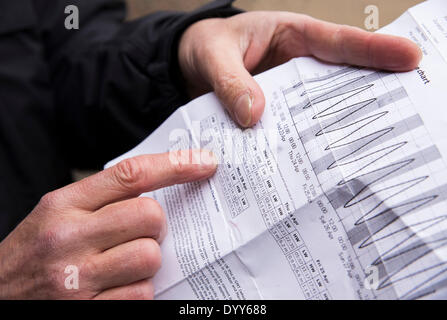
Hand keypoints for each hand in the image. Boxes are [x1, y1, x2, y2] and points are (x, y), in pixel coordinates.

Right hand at [0, 150, 215, 298]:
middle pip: (150, 216)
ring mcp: (77, 278)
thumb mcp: (57, 214)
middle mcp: (68, 237)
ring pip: (150, 256)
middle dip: (157, 225)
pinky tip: (118, 288)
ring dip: (148, 260)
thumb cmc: (33, 253)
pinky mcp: (89, 310)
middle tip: (141, 233)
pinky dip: (139, 290)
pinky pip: (143, 294)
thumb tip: (160, 192)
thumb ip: (102, 200)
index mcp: (62, 205)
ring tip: (125, 264)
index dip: (176, 164)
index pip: (131, 174)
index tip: (205, 161)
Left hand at [179, 11, 421, 126]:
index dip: (373, 51)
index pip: (338, 43)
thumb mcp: (215, 55)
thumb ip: (231, 81)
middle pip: (342, 81)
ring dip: (339, 128)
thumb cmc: (206, 47)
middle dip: (374, 95)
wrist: (188, 67)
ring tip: (370, 150)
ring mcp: (289, 95)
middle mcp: (298, 68)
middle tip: (407, 114)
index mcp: (293, 38)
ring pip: (322, 111)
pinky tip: (312, 165)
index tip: (410, 58)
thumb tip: (254, 115)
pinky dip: (304, 146)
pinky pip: (295, 130)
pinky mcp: (276, 117)